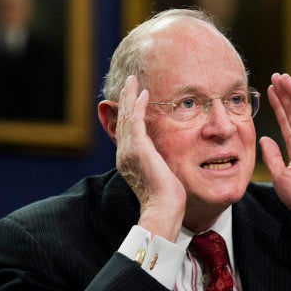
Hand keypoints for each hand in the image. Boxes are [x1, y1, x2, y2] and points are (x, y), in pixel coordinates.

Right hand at [113, 76, 185, 241]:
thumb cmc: (168, 198)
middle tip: (129, 82)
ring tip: (133, 81)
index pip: (127, 131)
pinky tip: (145, 93)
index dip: (129, 112)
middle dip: (126, 100)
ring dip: (130, 96)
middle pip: (122, 120)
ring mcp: (129, 151)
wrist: (164, 209)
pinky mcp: (138, 148)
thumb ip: (159, 162)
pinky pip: (136, 120)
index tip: (133, 98)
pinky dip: (139, 105)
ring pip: (127, 116)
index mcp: (129, 161)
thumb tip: (165, 157)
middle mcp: (125, 154)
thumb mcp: (162, 175)